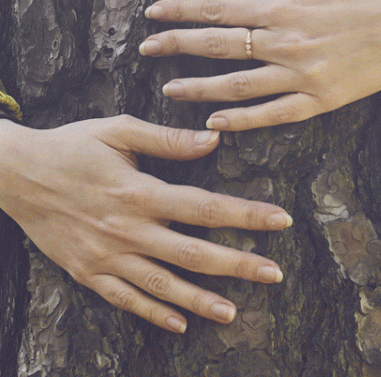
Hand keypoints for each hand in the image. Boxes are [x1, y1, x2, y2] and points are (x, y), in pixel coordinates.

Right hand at [0, 116, 291, 332]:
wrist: (15, 173)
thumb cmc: (70, 146)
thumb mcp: (117, 130)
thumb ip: (167, 139)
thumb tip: (213, 140)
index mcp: (140, 192)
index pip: (206, 207)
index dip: (247, 215)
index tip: (280, 221)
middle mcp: (127, 229)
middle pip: (193, 253)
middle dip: (237, 265)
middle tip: (274, 274)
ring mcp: (106, 256)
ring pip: (162, 285)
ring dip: (200, 300)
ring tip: (234, 312)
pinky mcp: (87, 272)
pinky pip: (124, 299)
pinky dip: (152, 313)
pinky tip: (178, 325)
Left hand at [140, 0, 380, 130]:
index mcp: (285, 2)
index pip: (218, 8)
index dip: (181, 11)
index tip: (153, 14)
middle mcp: (287, 41)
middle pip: (218, 47)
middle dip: (177, 47)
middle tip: (146, 50)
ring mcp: (304, 75)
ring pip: (239, 86)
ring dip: (199, 88)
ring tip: (169, 90)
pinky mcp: (323, 99)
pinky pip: (275, 114)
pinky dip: (243, 119)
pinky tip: (216, 122)